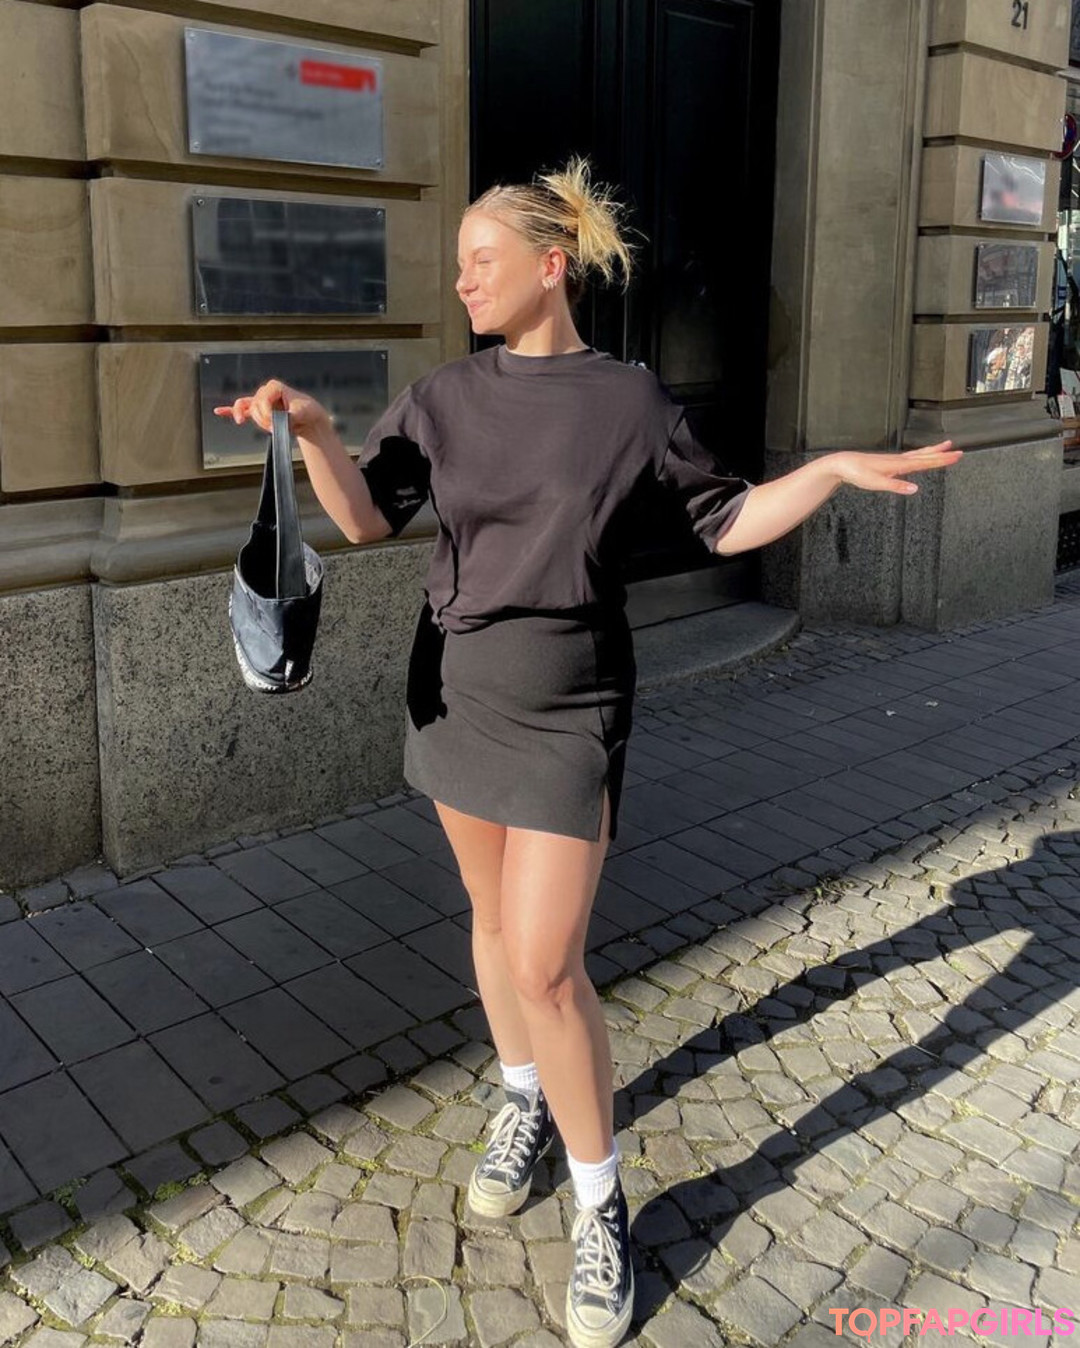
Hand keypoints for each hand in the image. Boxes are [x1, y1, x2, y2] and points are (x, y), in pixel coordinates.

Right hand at [214, 379, 330, 438]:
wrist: (309, 418)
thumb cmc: (307, 411)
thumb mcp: (302, 413)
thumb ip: (289, 416)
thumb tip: (278, 421)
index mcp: (274, 386)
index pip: (261, 401)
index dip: (267, 414)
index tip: (276, 423)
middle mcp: (264, 391)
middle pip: (253, 406)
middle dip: (264, 420)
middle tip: (276, 427)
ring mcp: (259, 400)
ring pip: (246, 410)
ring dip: (256, 421)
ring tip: (269, 427)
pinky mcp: (257, 410)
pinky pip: (240, 409)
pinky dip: (229, 410)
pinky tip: (218, 412)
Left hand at [830, 442, 962, 495]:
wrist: (843, 464)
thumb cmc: (857, 473)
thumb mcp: (876, 483)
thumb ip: (896, 486)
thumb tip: (915, 488)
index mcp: (898, 465)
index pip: (925, 462)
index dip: (941, 460)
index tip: (957, 456)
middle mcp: (898, 460)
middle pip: (925, 456)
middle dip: (942, 455)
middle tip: (959, 452)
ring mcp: (894, 460)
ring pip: (918, 455)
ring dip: (933, 451)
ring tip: (946, 446)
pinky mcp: (888, 463)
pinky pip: (910, 457)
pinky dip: (919, 455)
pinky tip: (920, 457)